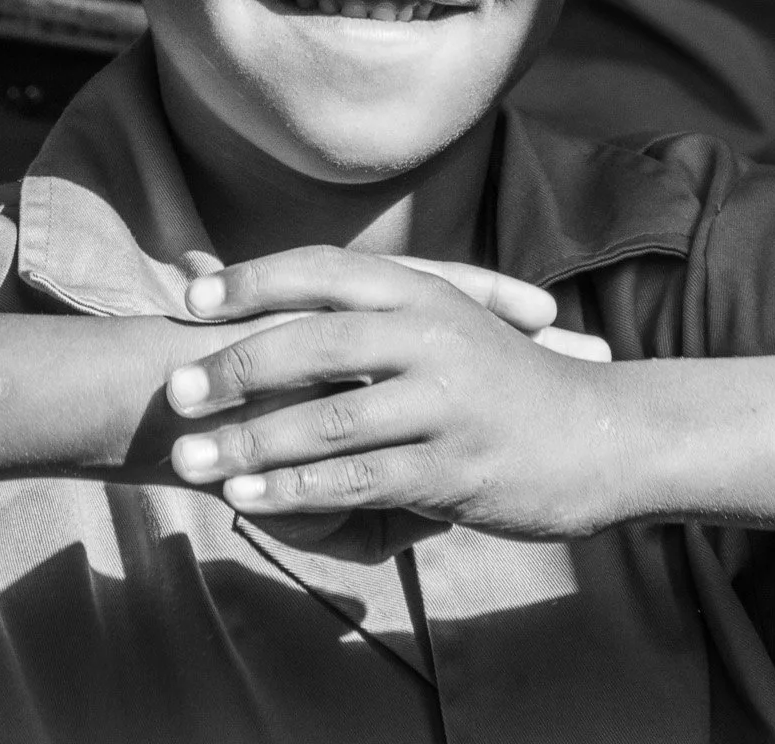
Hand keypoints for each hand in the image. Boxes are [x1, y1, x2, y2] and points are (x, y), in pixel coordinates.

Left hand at [166, 247, 619, 538]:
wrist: (600, 434)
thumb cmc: (501, 376)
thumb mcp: (442, 321)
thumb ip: (362, 309)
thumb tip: (269, 290)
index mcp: (423, 290)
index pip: (323, 269)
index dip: (253, 280)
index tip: (189, 297)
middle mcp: (432, 334)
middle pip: (315, 343)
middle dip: (236, 367)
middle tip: (174, 392)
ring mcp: (445, 402)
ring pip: (329, 421)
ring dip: (252, 444)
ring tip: (191, 461)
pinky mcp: (454, 467)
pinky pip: (360, 482)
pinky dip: (297, 493)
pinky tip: (249, 505)